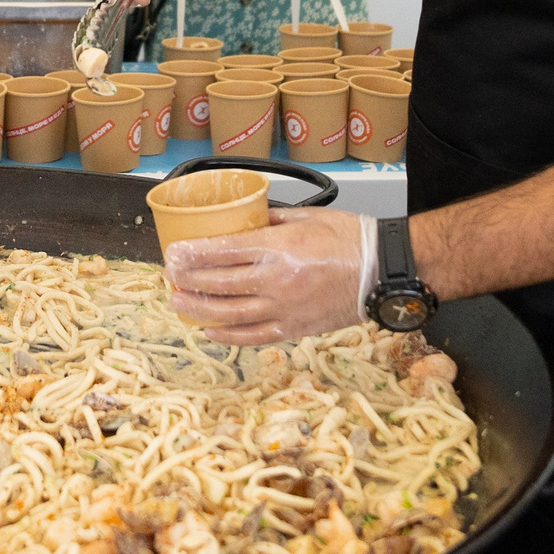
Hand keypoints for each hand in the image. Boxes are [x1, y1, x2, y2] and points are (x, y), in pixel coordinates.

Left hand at [164, 204, 377, 345]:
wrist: (383, 272)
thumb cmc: (352, 240)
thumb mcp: (308, 217)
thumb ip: (271, 221)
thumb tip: (244, 222)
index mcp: (279, 249)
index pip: (223, 252)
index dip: (193, 255)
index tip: (174, 254)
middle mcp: (277, 282)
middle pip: (219, 284)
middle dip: (189, 281)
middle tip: (170, 276)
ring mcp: (284, 309)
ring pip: (229, 314)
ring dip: (198, 310)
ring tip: (178, 303)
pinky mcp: (295, 329)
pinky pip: (253, 335)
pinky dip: (228, 334)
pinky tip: (210, 329)